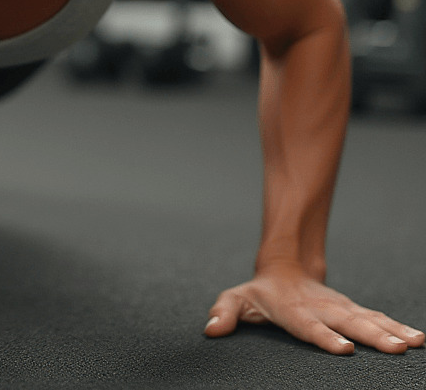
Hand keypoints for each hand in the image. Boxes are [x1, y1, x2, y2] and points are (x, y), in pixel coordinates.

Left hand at [205, 265, 424, 354]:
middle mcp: (320, 309)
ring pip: (367, 320)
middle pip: (347, 323)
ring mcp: (339, 308)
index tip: (344, 349)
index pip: (309, 326)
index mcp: (293, 310)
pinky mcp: (351, 310)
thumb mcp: (237, 299)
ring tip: (414, 343)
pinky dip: (397, 327)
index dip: (325, 337)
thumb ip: (223, 312)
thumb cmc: (260, 291)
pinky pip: (377, 319)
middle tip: (395, 349)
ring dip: (391, 331)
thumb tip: (210, 329)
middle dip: (372, 336)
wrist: (284, 267)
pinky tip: (417, 339)